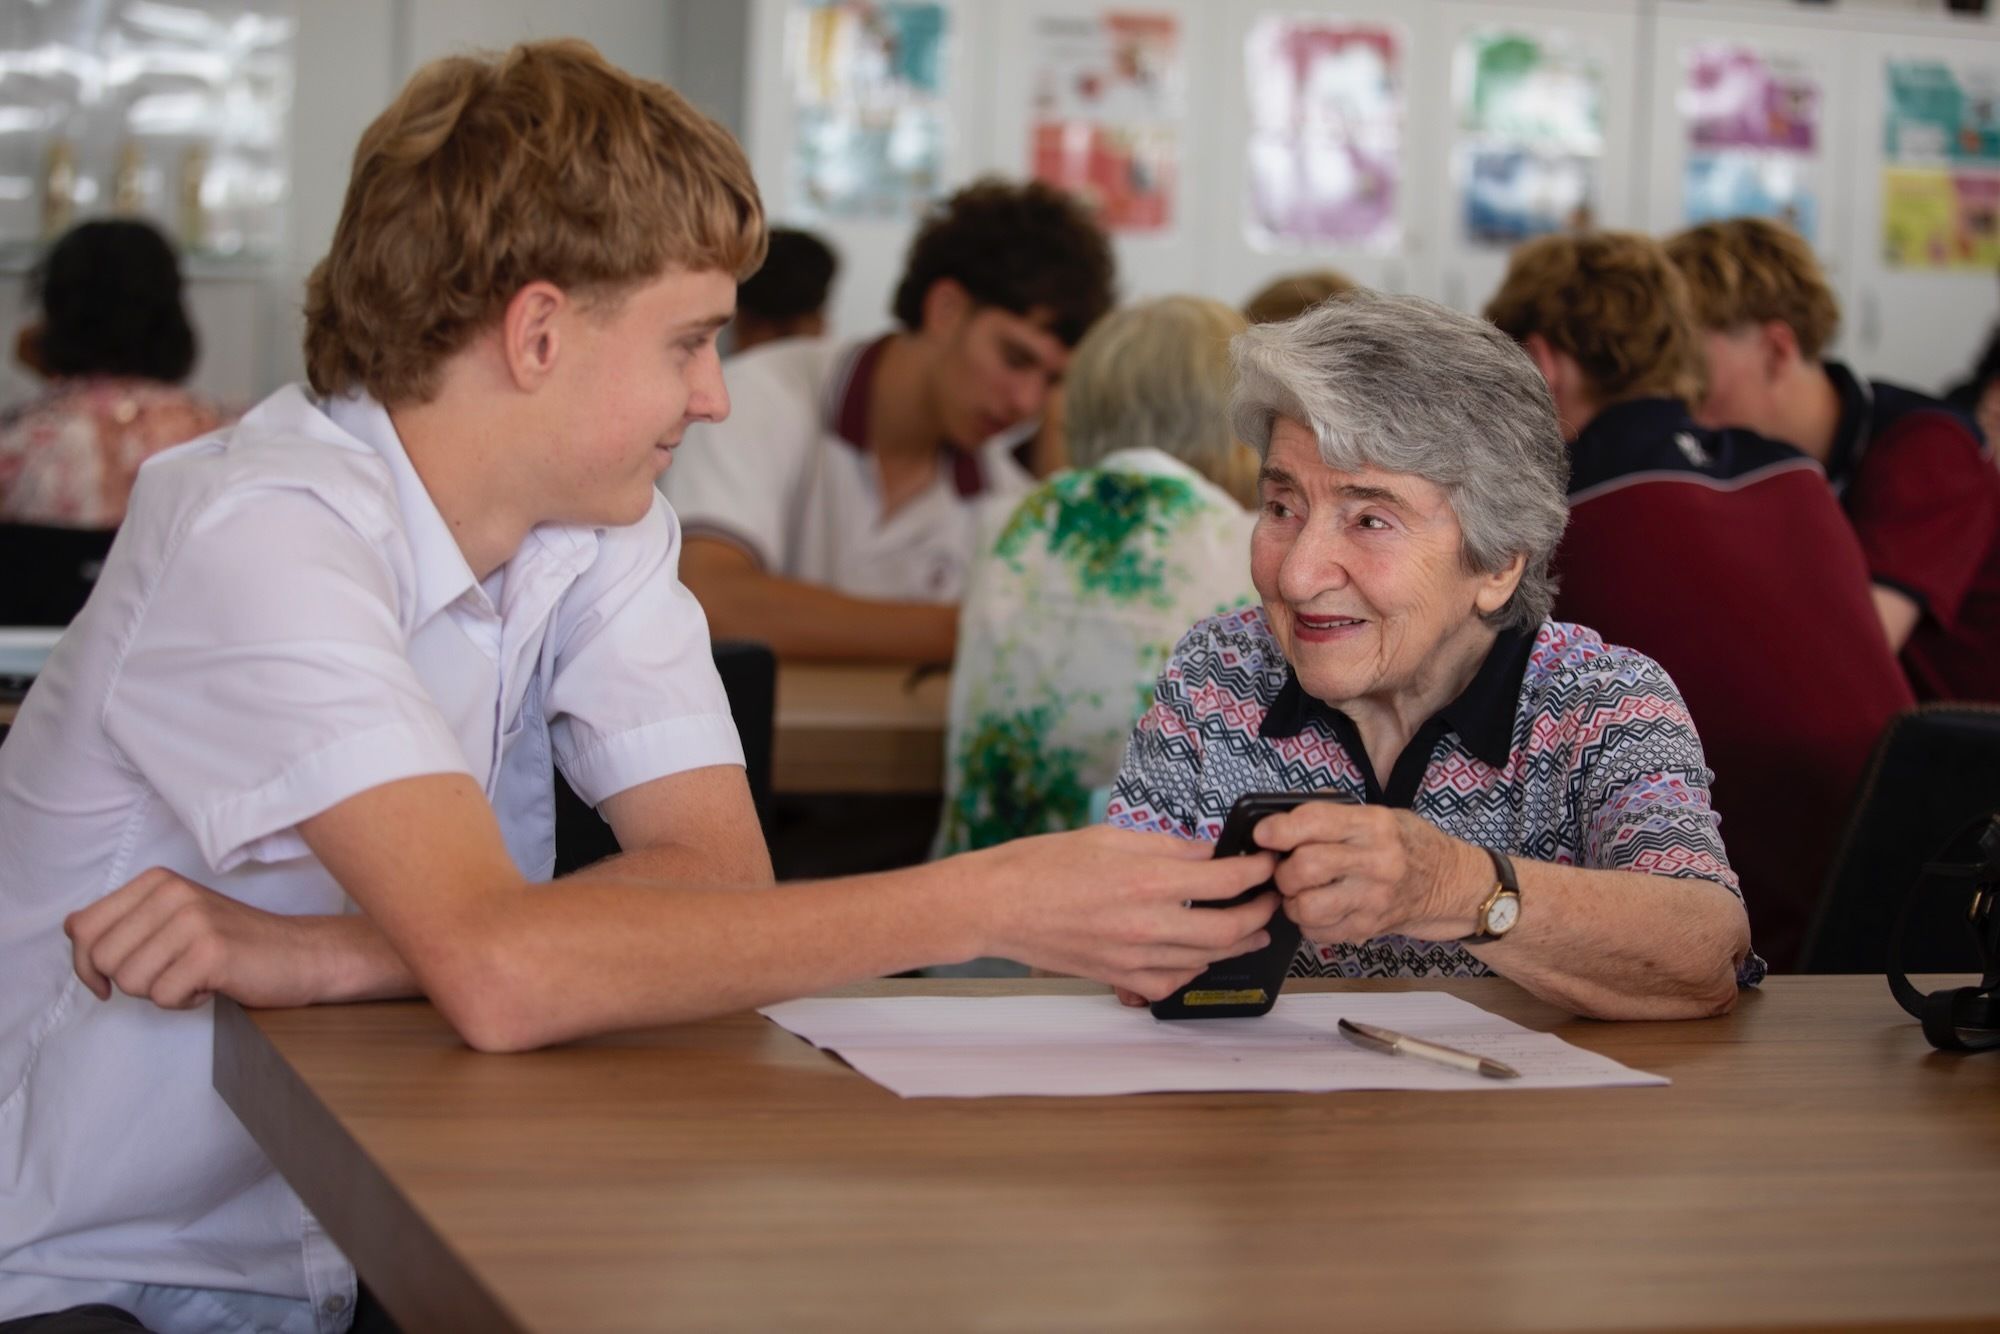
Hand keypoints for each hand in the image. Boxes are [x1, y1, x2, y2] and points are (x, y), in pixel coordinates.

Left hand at [64, 867, 329, 1009]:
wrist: (301, 954)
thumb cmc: (232, 944)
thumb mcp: (173, 919)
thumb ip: (125, 922)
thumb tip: (74, 936)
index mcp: (157, 881)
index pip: (82, 928)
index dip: (86, 965)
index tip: (108, 981)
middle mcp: (172, 893)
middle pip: (103, 960)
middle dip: (131, 981)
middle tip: (170, 973)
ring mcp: (193, 919)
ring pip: (131, 982)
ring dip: (161, 992)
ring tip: (194, 976)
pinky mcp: (211, 951)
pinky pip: (164, 997)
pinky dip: (185, 1002)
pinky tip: (211, 984)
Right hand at [971, 825, 1278, 1001]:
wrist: (997, 905)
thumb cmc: (1043, 865)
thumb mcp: (1110, 837)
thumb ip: (1166, 846)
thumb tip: (1208, 852)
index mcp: (1147, 880)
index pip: (1227, 879)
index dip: (1258, 871)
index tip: (1268, 864)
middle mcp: (1147, 924)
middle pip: (1230, 928)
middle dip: (1261, 913)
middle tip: (1271, 900)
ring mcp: (1134, 957)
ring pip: (1206, 959)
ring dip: (1237, 944)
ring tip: (1252, 930)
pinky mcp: (1118, 977)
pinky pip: (1171, 983)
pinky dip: (1193, 970)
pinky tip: (1198, 956)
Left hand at [1251, 802, 1485, 944]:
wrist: (1452, 884)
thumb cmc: (1409, 845)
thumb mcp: (1380, 815)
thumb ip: (1334, 816)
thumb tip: (1278, 821)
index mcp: (1373, 824)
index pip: (1313, 822)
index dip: (1278, 829)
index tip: (1263, 835)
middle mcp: (1376, 861)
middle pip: (1305, 867)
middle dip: (1282, 870)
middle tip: (1285, 868)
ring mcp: (1373, 899)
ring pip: (1307, 906)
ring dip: (1292, 901)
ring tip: (1300, 892)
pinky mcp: (1369, 927)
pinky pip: (1318, 932)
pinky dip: (1307, 923)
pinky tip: (1318, 909)